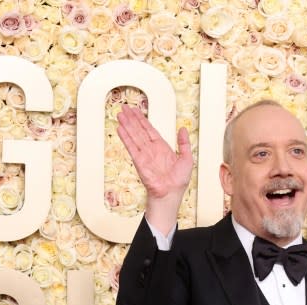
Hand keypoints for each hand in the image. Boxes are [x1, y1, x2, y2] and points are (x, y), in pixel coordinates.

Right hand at [117, 105, 192, 233]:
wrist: (171, 194)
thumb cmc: (178, 181)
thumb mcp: (187, 159)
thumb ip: (184, 143)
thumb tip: (183, 129)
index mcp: (161, 148)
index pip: (149, 130)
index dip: (142, 119)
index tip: (135, 110)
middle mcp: (151, 150)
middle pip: (139, 130)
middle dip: (131, 118)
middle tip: (123, 107)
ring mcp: (144, 155)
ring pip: (134, 136)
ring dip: (126, 124)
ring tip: (119, 114)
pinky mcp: (139, 162)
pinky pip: (131, 147)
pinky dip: (126, 138)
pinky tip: (120, 129)